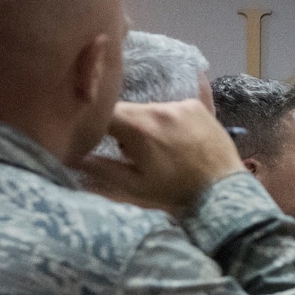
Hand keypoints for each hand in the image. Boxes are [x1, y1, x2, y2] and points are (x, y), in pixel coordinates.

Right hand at [79, 99, 243, 216]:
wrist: (224, 189)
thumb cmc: (176, 190)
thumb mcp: (135, 185)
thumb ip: (101, 167)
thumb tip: (71, 157)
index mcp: (138, 126)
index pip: (103, 112)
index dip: (96, 123)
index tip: (97, 136)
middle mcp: (158, 109)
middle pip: (128, 110)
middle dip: (124, 127)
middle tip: (135, 151)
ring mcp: (180, 104)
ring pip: (149, 109)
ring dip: (148, 124)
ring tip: (161, 147)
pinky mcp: (196, 105)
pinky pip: (171, 108)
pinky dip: (168, 120)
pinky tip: (178, 139)